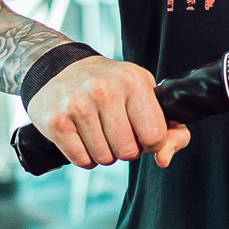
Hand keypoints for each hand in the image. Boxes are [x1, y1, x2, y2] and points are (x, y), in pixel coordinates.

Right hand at [27, 56, 190, 171]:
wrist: (60, 68)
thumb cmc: (110, 86)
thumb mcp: (146, 94)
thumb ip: (171, 129)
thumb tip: (164, 159)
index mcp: (133, 82)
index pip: (155, 137)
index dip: (151, 143)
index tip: (140, 131)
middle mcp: (104, 91)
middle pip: (128, 152)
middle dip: (125, 149)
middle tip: (115, 130)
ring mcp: (78, 106)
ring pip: (104, 158)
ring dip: (104, 153)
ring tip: (98, 131)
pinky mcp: (56, 122)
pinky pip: (81, 160)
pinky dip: (84, 156)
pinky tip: (82, 137)